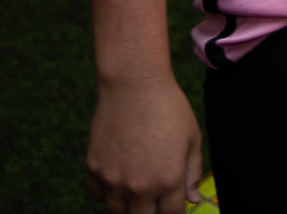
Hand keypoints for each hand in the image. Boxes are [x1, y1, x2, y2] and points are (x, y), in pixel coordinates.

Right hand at [84, 73, 203, 212]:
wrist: (134, 85)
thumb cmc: (168, 108)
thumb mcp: (192, 139)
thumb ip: (192, 173)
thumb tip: (192, 200)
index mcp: (167, 181)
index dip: (175, 213)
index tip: (174, 206)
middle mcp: (139, 187)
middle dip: (151, 213)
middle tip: (154, 202)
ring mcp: (113, 180)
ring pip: (116, 212)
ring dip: (127, 207)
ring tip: (136, 194)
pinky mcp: (94, 169)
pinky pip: (96, 195)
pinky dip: (105, 193)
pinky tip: (116, 181)